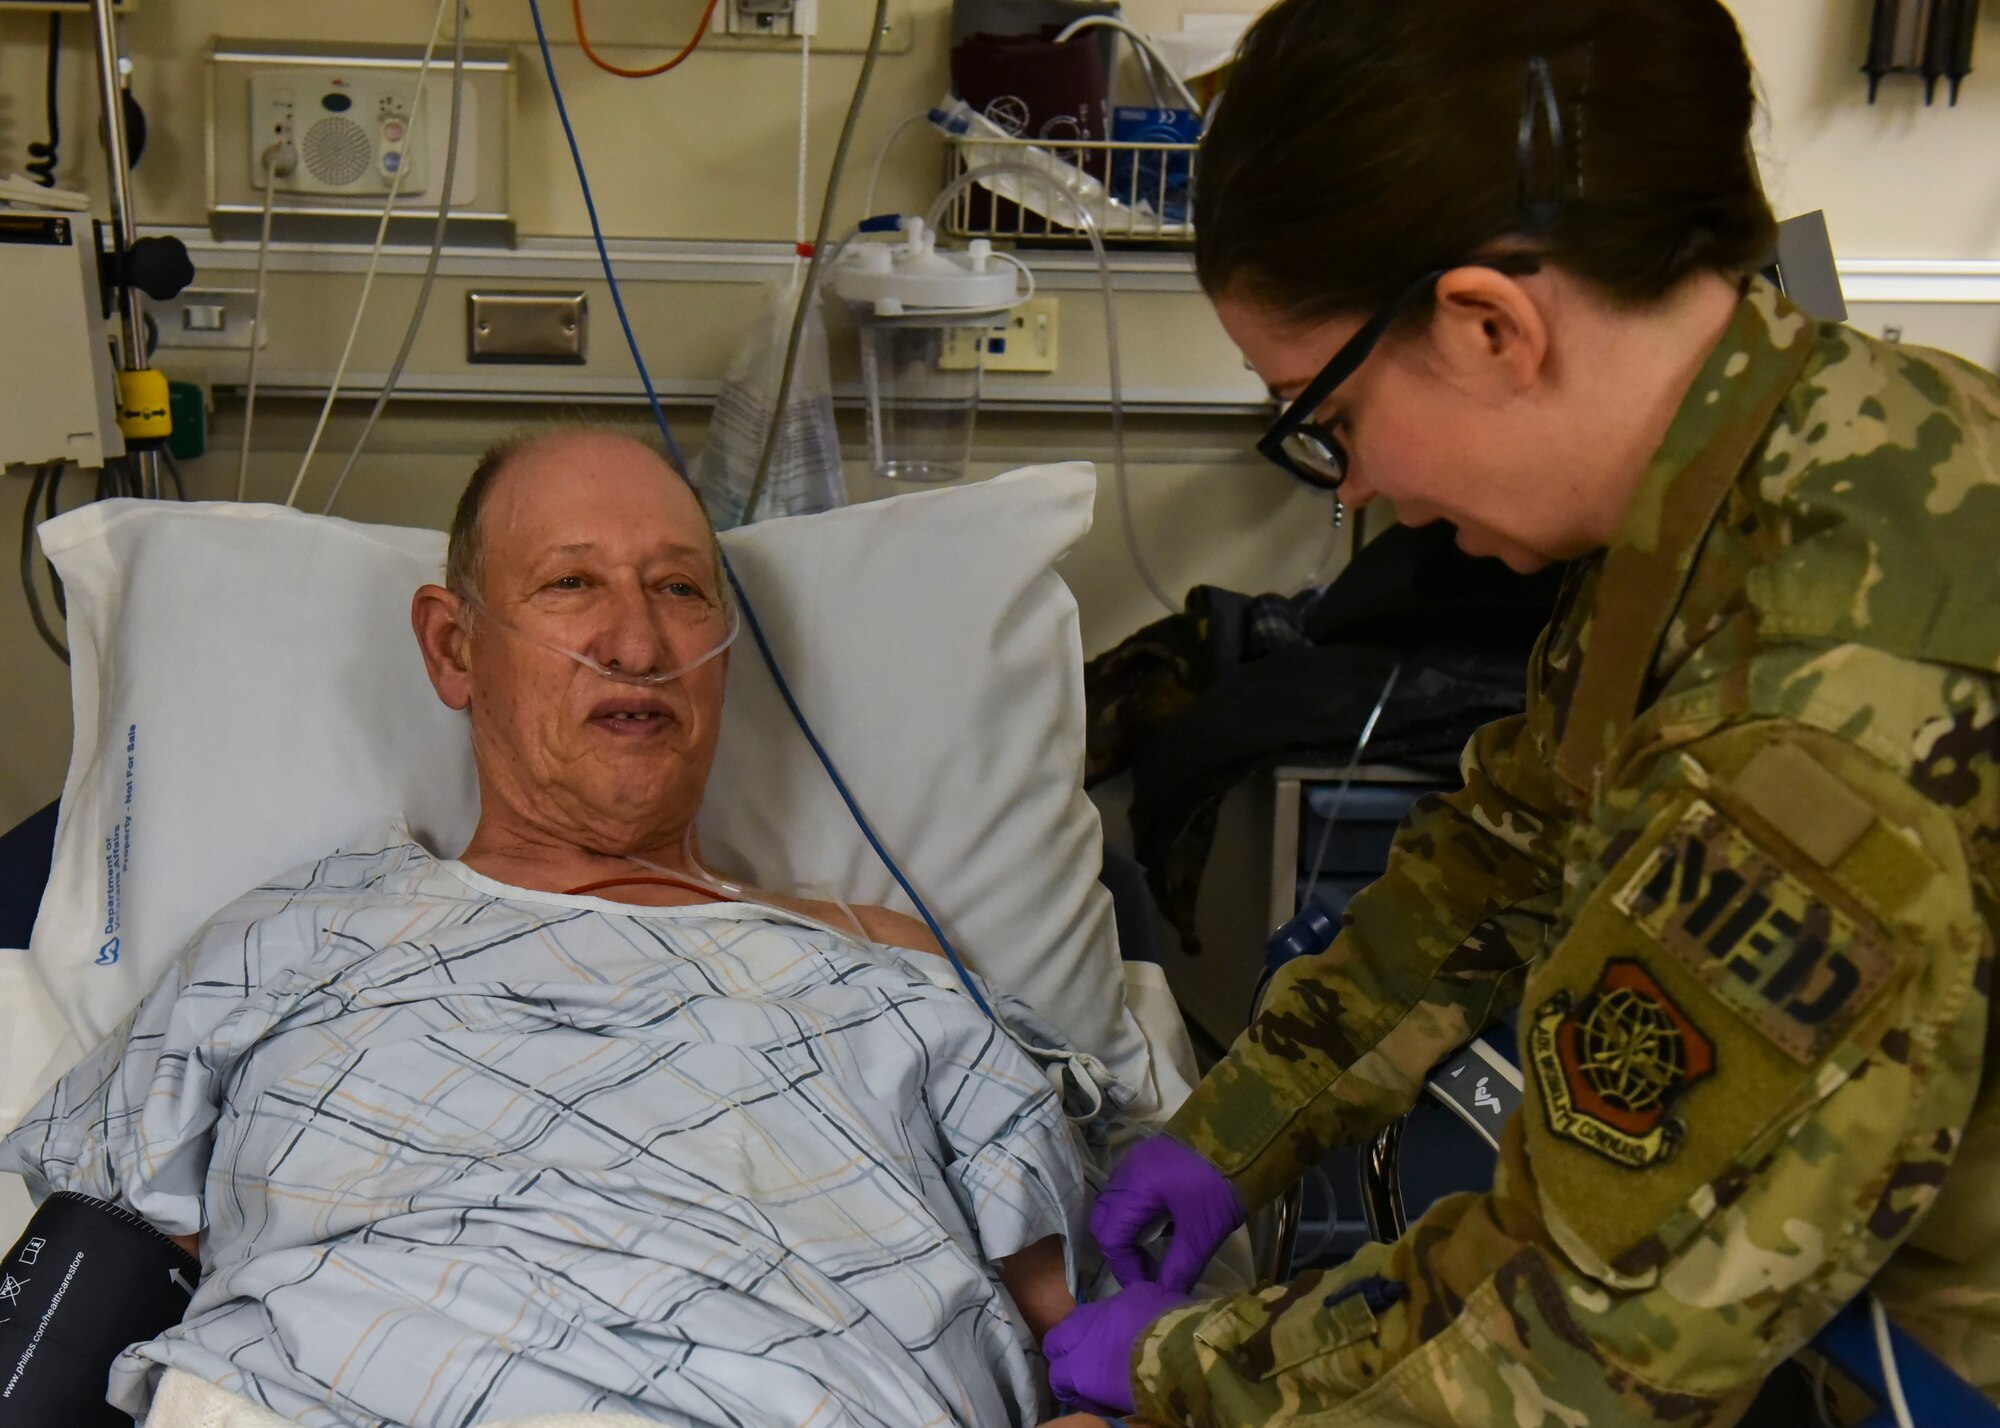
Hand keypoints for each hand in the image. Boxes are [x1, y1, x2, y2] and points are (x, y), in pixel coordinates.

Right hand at [1045, 1281, 1191, 1413]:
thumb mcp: (1123, 1403)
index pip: (1056, 1376)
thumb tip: (1101, 1393)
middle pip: (1055, 1339)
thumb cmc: (1159, 1392)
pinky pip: (1117, 1301)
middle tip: (1085, 1367)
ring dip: (1089, 1330)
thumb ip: (1101, 1394)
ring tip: (1110, 1345)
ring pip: (1081, 1314)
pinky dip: (1120, 1316)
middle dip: (1065, 1354)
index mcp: (1080, 1367)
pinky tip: (1140, 1326)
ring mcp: (1110, 1305)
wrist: (1195, 1353)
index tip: (1087, 1398)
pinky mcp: (1135, 1290)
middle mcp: (1086, 1331)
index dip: (1068, 1390)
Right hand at [1091, 1135, 1243, 1291]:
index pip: (1110, 1238)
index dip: (1125, 1268)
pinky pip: (1130, 1192)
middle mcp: (1126, 1173)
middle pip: (1105, 1220)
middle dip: (1121, 1251)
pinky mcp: (1150, 1159)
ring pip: (1116, 1205)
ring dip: (1129, 1232)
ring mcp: (1136, 1162)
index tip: (1148, 1287)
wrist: (1247, 1137)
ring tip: (1158, 1252)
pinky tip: (1166, 1225)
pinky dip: (1139, 1215)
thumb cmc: (1221, 1184)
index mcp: (1134, 1188)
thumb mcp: (1203, 1232)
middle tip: (1147, 1272)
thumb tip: (1165, 1297)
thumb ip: (1180, 1268)